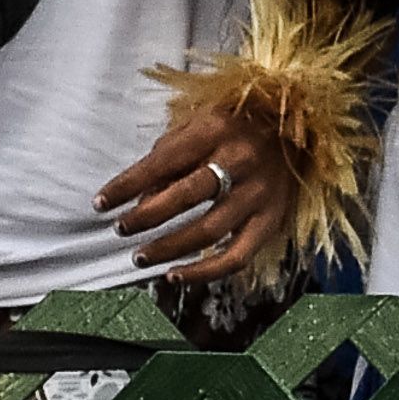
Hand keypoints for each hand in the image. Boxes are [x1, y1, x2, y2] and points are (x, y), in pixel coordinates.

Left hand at [96, 107, 284, 284]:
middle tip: (120, 229)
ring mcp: (260, 193)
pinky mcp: (272, 219)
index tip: (100, 202)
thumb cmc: (238, 126)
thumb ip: (168, 155)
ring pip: (209, 229)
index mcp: (218, 130)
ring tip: (139, 256)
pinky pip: (237, 255)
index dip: (127, 184)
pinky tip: (175, 275)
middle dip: (146, 216)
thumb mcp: (200, 123)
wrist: (298, 129)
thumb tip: (140, 198)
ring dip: (168, 247)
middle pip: (187, 196)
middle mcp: (242, 160)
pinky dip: (204, 272)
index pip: (163, 161)